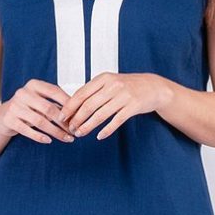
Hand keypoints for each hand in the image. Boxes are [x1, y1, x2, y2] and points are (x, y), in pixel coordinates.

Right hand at [0, 79, 77, 143]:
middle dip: (63, 122)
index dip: (68, 103)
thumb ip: (55, 103)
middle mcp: (23, 93)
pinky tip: (49, 141)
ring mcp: (14, 106)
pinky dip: (39, 137)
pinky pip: (27, 130)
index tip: (79, 115)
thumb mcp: (40, 101)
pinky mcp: (9, 120)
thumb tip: (78, 112)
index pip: (55, 91)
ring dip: (55, 132)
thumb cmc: (27, 108)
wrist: (2, 116)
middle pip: (49, 108)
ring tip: (66, 139)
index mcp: (33, 84)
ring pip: (40, 121)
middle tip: (74, 131)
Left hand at [56, 72, 172, 140]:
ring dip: (88, 126)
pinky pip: (116, 121)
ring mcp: (124, 96)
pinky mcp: (133, 106)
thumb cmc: (127, 86)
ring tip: (80, 134)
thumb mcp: (109, 82)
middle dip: (76, 119)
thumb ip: (93, 90)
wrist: (153, 87)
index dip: (69, 107)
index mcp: (103, 78)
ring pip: (100, 115)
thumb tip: (72, 104)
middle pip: (88, 105)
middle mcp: (112, 85)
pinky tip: (99, 136)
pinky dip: (106, 130)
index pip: (81, 94)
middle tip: (70, 128)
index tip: (61, 117)